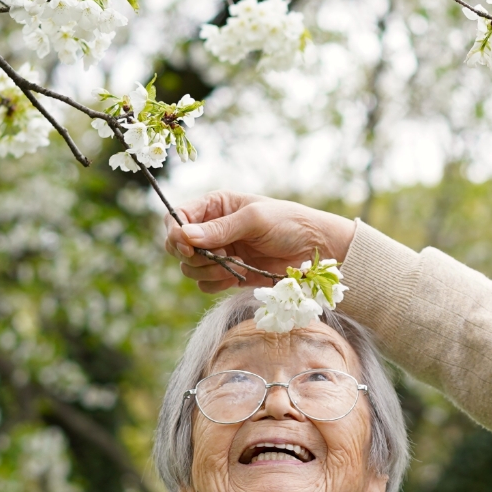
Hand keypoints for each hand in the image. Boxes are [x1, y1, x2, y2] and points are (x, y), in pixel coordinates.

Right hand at [164, 191, 356, 293]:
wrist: (316, 249)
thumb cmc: (289, 223)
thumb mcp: (255, 219)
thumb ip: (220, 229)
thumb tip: (185, 236)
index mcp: (215, 206)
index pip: (177, 217)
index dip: (175, 234)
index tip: (189, 247)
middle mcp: (212, 229)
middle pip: (177, 246)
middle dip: (192, 255)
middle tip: (218, 256)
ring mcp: (219, 253)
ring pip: (190, 268)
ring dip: (207, 271)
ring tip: (236, 264)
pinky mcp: (229, 274)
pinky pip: (206, 284)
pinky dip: (217, 283)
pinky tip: (240, 274)